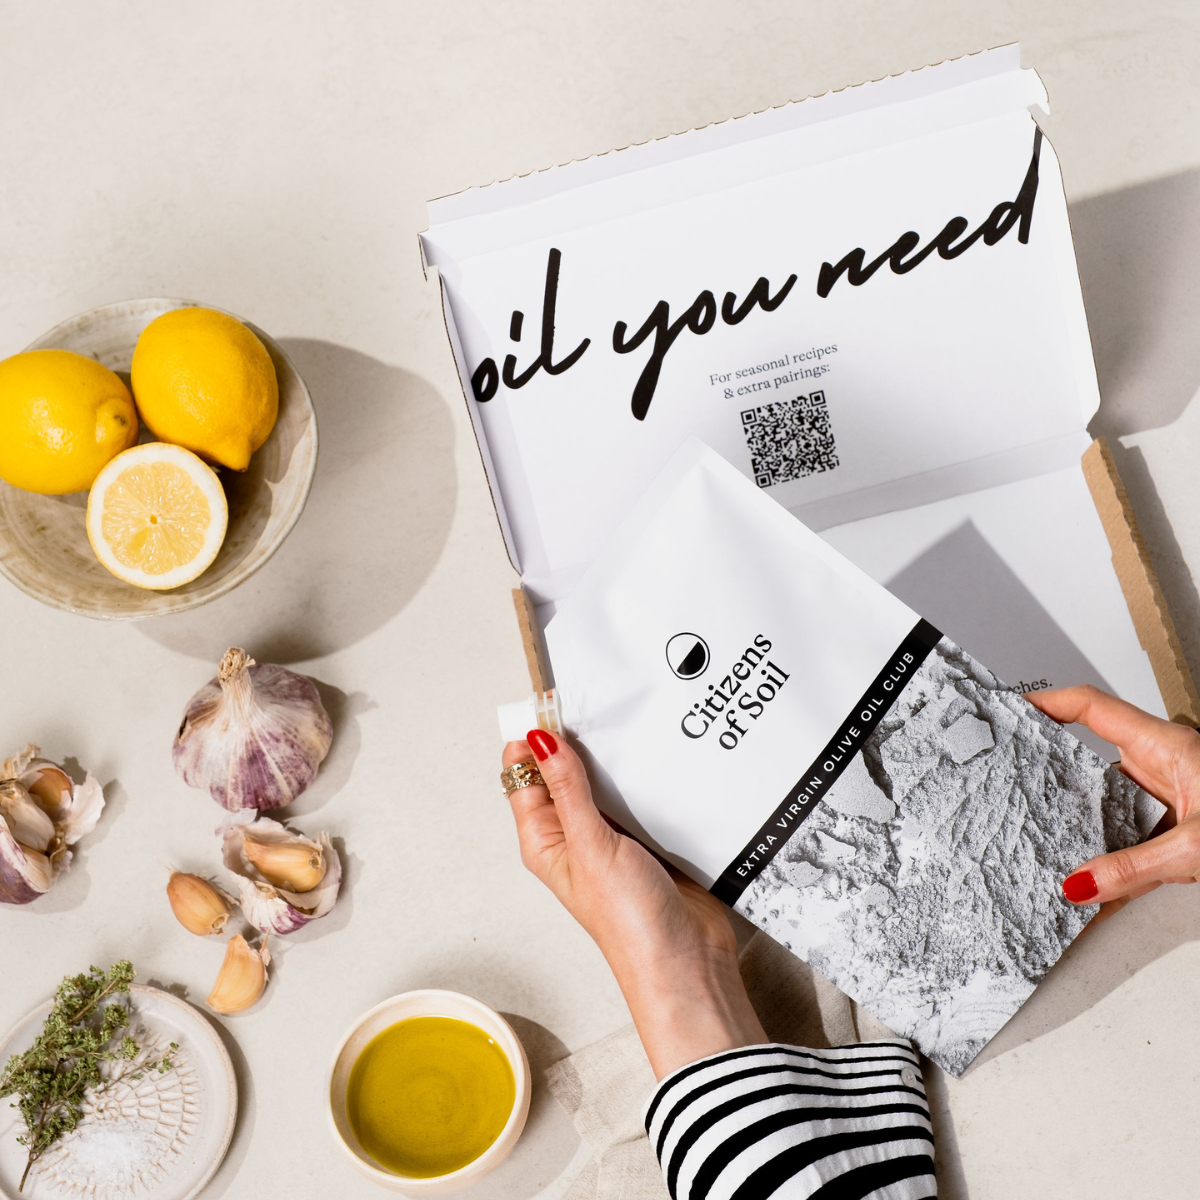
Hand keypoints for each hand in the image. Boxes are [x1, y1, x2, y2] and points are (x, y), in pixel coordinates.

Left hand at [503, 729, 764, 1077]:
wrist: (688, 961)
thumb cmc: (629, 923)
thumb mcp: (590, 846)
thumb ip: (568, 790)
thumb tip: (539, 741)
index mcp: (545, 839)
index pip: (524, 775)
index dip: (531, 737)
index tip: (550, 701)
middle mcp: (575, 835)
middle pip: (565, 771)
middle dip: (576, 739)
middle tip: (593, 702)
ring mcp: (614, 835)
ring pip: (605, 778)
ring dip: (614, 756)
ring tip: (626, 722)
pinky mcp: (650, 835)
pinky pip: (641, 792)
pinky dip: (645, 773)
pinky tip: (656, 753)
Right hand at [1026, 685, 1199, 919]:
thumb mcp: (1197, 848)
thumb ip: (1135, 869)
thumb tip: (1080, 885)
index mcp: (1165, 746)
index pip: (1090, 707)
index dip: (1046, 700)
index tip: (1007, 705)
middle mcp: (1163, 762)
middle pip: (1090, 748)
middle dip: (1048, 759)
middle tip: (1005, 768)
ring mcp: (1171, 790)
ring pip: (1108, 791)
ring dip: (1077, 809)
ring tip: (1036, 824)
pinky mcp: (1179, 820)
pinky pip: (1128, 824)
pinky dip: (1105, 842)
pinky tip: (1088, 867)